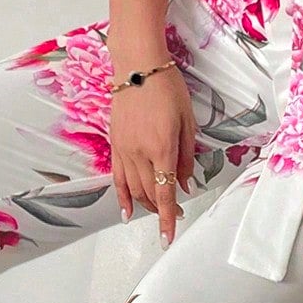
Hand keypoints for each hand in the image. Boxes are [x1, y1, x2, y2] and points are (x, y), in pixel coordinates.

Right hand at [109, 66, 196, 248]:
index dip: (166, 218)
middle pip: (149, 194)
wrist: (138, 66)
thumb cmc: (166, 87)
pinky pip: (116, 178)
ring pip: (133, 189)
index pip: (164, 193)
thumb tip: (187, 183)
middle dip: (162, 210)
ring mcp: (124, 150)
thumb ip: (187, 156)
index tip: (168, 235)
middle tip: (175, 214)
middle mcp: (140, 153)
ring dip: (145, 205)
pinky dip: (122, 197)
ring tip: (156, 212)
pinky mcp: (115, 144)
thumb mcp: (187, 121)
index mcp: (161, 148)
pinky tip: (126, 211)